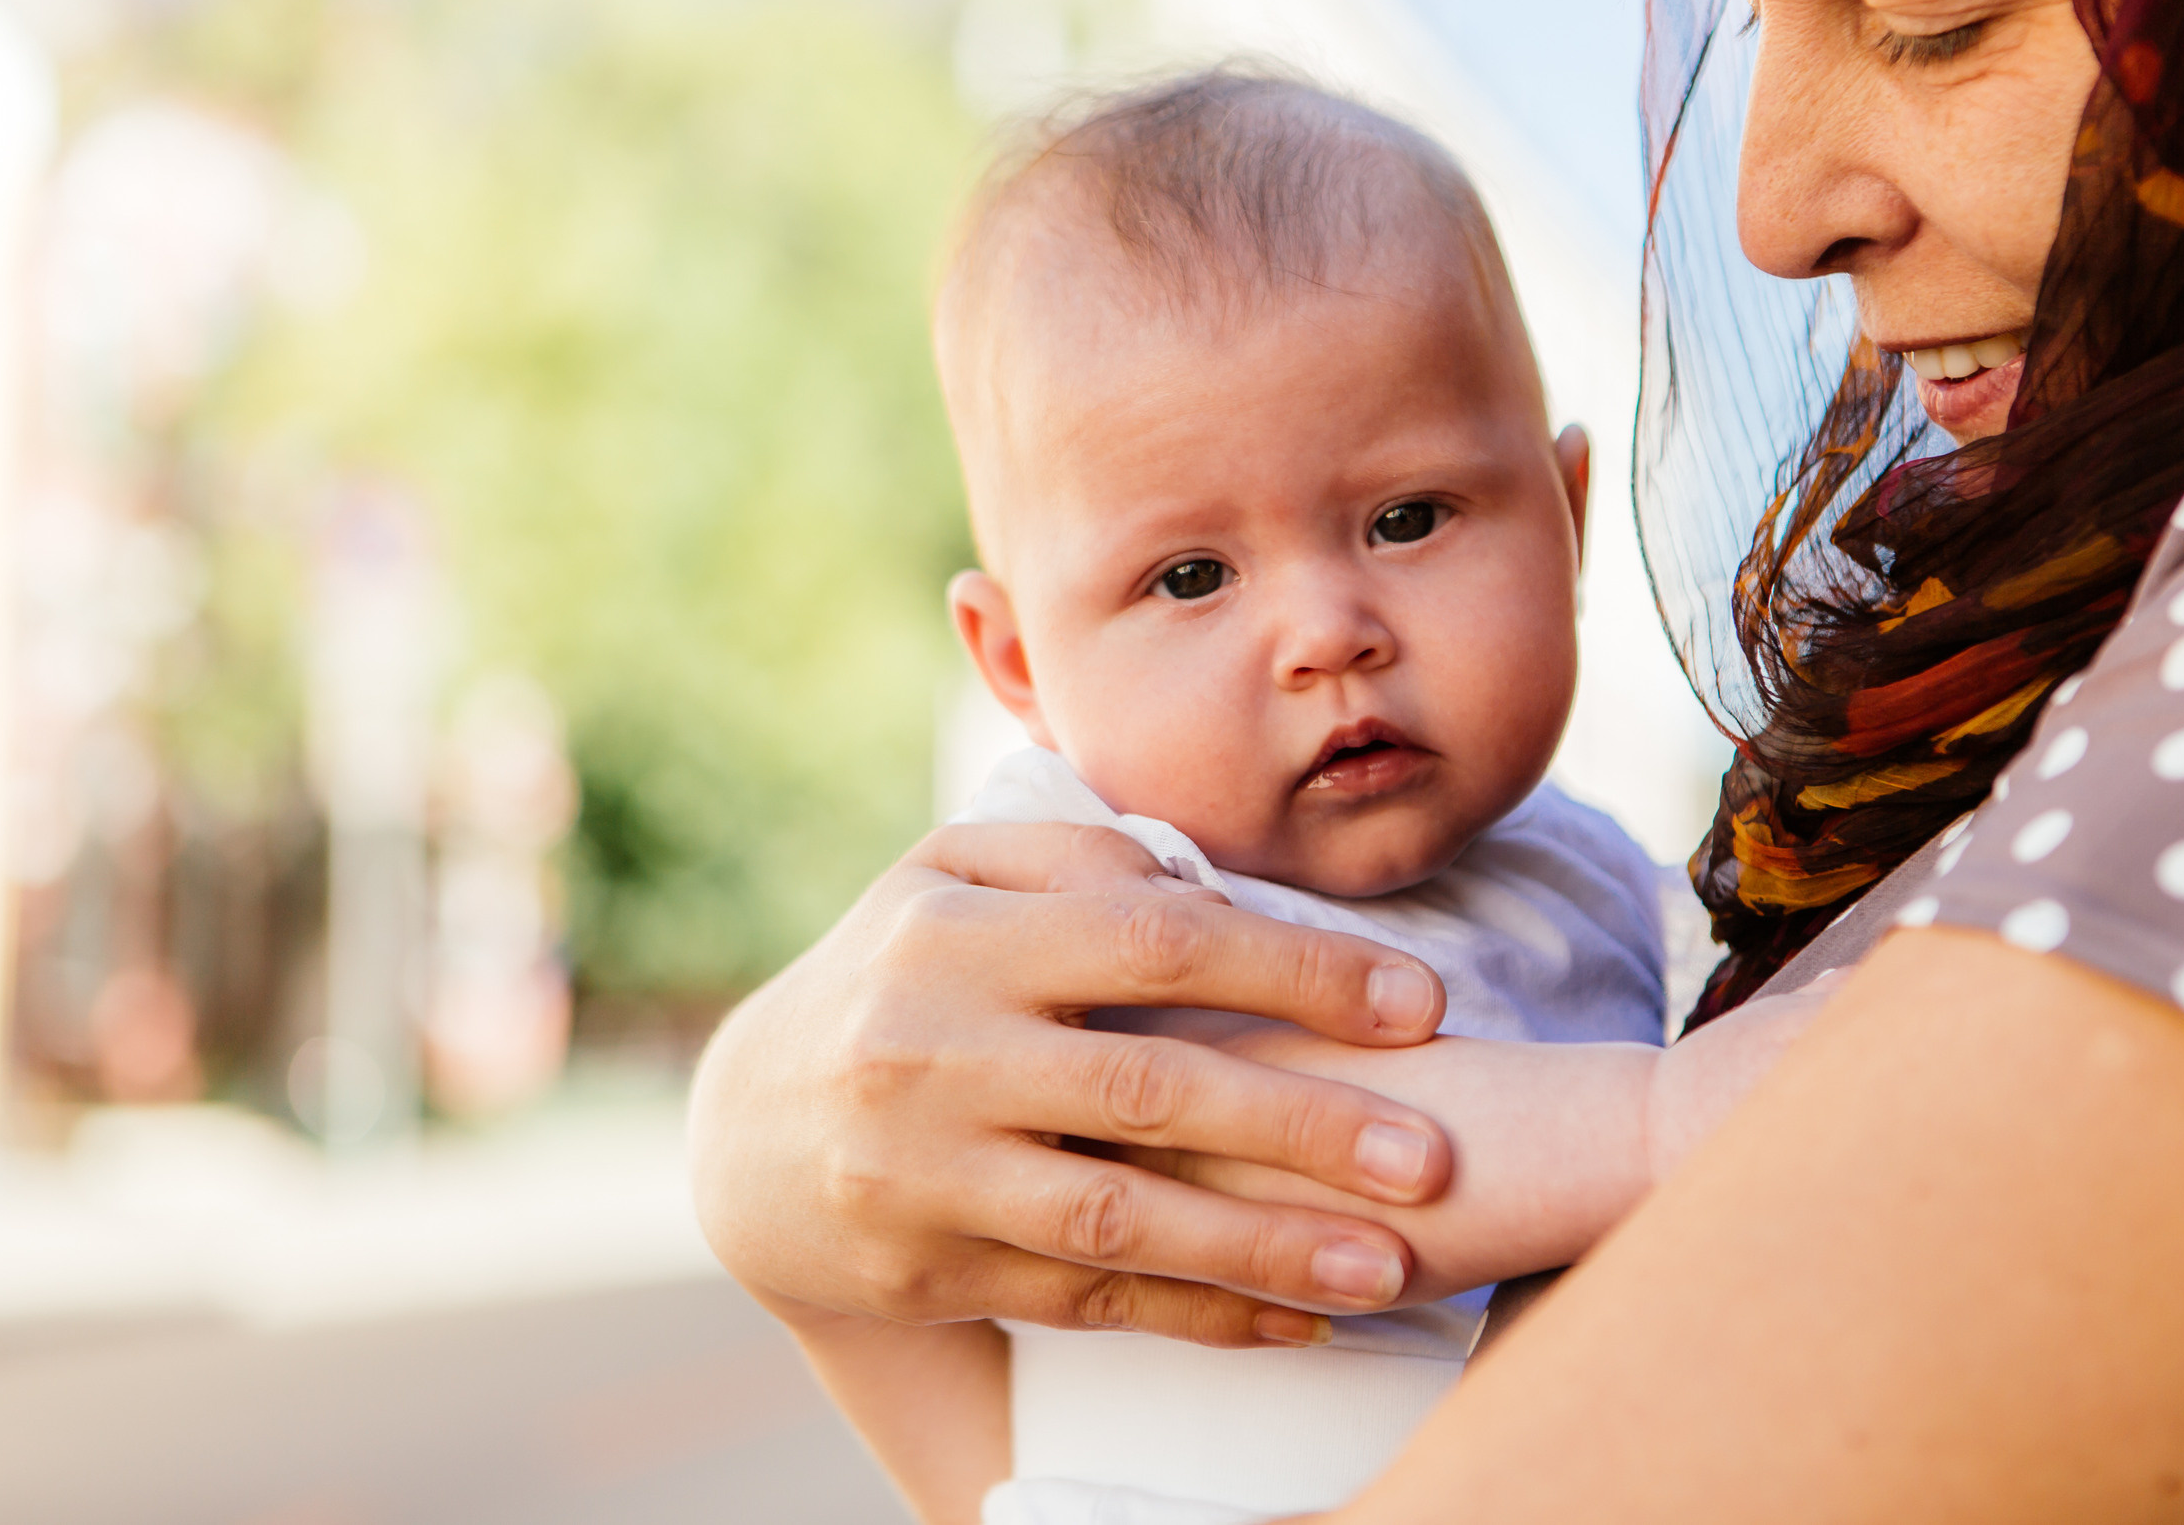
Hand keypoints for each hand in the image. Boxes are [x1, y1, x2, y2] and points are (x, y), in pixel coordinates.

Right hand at [688, 820, 1457, 1348]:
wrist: (748, 1126)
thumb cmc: (899, 973)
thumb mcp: (953, 875)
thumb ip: (1080, 860)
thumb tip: (1212, 896)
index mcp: (956, 933)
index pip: (1155, 938)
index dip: (1295, 972)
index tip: (1419, 1005)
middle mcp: (932, 1051)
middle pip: (1150, 1091)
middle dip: (1306, 1128)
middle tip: (1436, 1159)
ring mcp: (923, 1171)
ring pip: (1120, 1221)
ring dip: (1267, 1248)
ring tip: (1395, 1267)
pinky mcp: (927, 1267)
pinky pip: (1085, 1300)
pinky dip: (1201, 1313)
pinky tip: (1304, 1322)